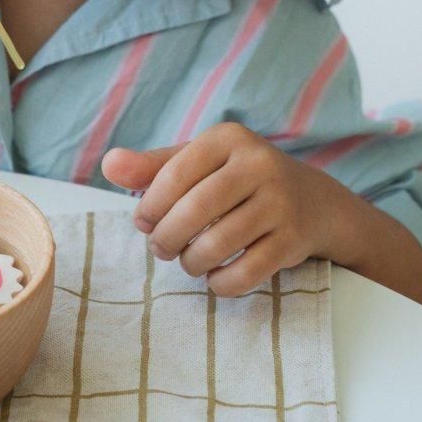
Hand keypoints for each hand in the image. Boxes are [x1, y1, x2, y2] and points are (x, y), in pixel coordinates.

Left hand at [101, 122, 340, 296]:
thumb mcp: (198, 162)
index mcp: (228, 138)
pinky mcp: (293, 240)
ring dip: (191, 262)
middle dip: (166, 237)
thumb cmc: (237, 180)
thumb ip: (152, 166)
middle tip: (160, 248)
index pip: (174, 174)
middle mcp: (258, 164)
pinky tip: (214, 276)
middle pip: (195, 210)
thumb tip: (109, 165)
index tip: (142, 222)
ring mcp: (280, 202)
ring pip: (219, 244)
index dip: (150, 205)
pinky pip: (247, 272)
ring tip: (186, 261)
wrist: (313, 202)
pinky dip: (222, 282)